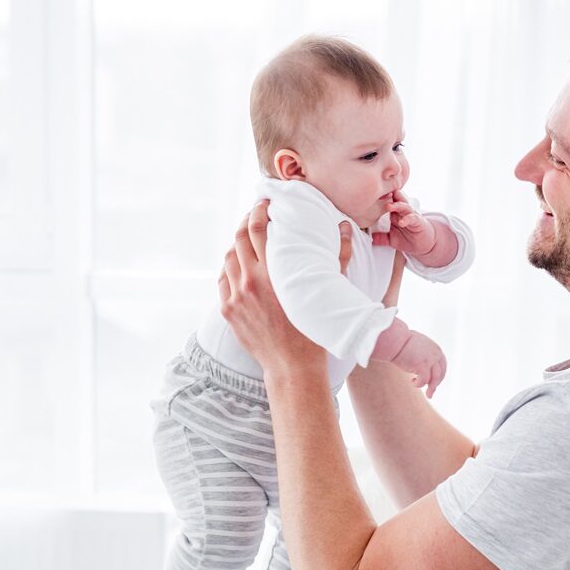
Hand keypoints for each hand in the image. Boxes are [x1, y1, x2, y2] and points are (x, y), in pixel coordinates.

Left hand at [218, 202, 352, 376]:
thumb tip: (346, 229)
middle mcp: (249, 283)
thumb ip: (338, 257)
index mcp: (272, 274)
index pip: (257, 230)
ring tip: (247, 240)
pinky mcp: (228, 311)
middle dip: (246, 222)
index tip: (264, 203)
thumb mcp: (327, 292)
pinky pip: (223, 281)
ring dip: (236, 245)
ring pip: (228, 259)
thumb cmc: (313, 331)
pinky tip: (239, 267)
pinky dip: (229, 269)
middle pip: (238, 239)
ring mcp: (235, 297)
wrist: (291, 366)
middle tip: (255, 215)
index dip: (259, 211)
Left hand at [375, 189, 436, 256]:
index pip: (387, 202)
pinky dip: (407, 219)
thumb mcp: (391, 239)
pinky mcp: (418, 222)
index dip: (380, 199)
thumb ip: (381, 238)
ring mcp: (411, 215)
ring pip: (404, 206)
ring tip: (389, 206)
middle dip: (388, 197)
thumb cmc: (407, 237)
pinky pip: (413, 218)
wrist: (423, 243)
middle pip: (396, 200)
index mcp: (394, 213)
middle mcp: (402, 212)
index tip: (370, 196)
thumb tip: (369, 239)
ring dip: (397, 205)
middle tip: (381, 196)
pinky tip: (402, 222)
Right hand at [389, 330, 446, 398]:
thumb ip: (423, 353)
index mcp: (435, 348)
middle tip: (431, 392)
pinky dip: (418, 384)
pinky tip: (412, 382)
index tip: (435, 382)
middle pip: (440, 373)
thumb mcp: (417, 346)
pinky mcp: (423, 366)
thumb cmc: (400, 342)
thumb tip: (421, 365)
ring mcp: (430, 359)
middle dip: (436, 384)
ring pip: (435, 379)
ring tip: (428, 395)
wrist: (394, 339)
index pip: (442, 365)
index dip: (440, 375)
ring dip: (431, 388)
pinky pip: (423, 381)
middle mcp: (435, 353)